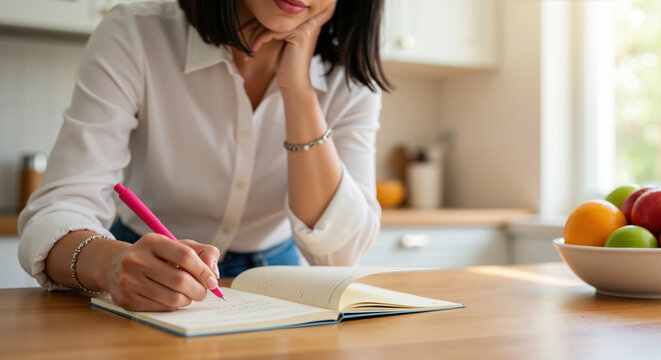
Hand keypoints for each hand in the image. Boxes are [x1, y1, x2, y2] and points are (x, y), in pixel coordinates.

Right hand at [103, 234, 219, 310]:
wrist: (116, 266)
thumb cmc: (156, 256)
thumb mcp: (177, 246)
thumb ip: (203, 253)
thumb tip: (213, 273)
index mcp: (151, 241)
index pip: (185, 256)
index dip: (203, 270)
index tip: (212, 280)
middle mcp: (136, 260)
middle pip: (180, 280)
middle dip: (199, 289)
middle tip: (203, 291)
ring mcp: (129, 281)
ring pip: (172, 298)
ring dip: (188, 299)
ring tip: (189, 294)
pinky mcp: (127, 300)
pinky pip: (162, 308)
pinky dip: (174, 305)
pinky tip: (172, 298)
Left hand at [246, 1, 336, 91]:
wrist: (295, 85)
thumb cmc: (288, 67)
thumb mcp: (284, 43)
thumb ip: (279, 28)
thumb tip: (259, 18)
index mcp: (305, 22)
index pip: (279, 12)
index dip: (261, 16)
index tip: (247, 27)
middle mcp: (308, 21)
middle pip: (274, 15)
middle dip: (254, 23)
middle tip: (242, 31)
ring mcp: (305, 28)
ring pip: (271, 24)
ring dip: (255, 36)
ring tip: (249, 48)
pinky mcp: (299, 35)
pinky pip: (271, 33)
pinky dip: (258, 42)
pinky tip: (253, 52)